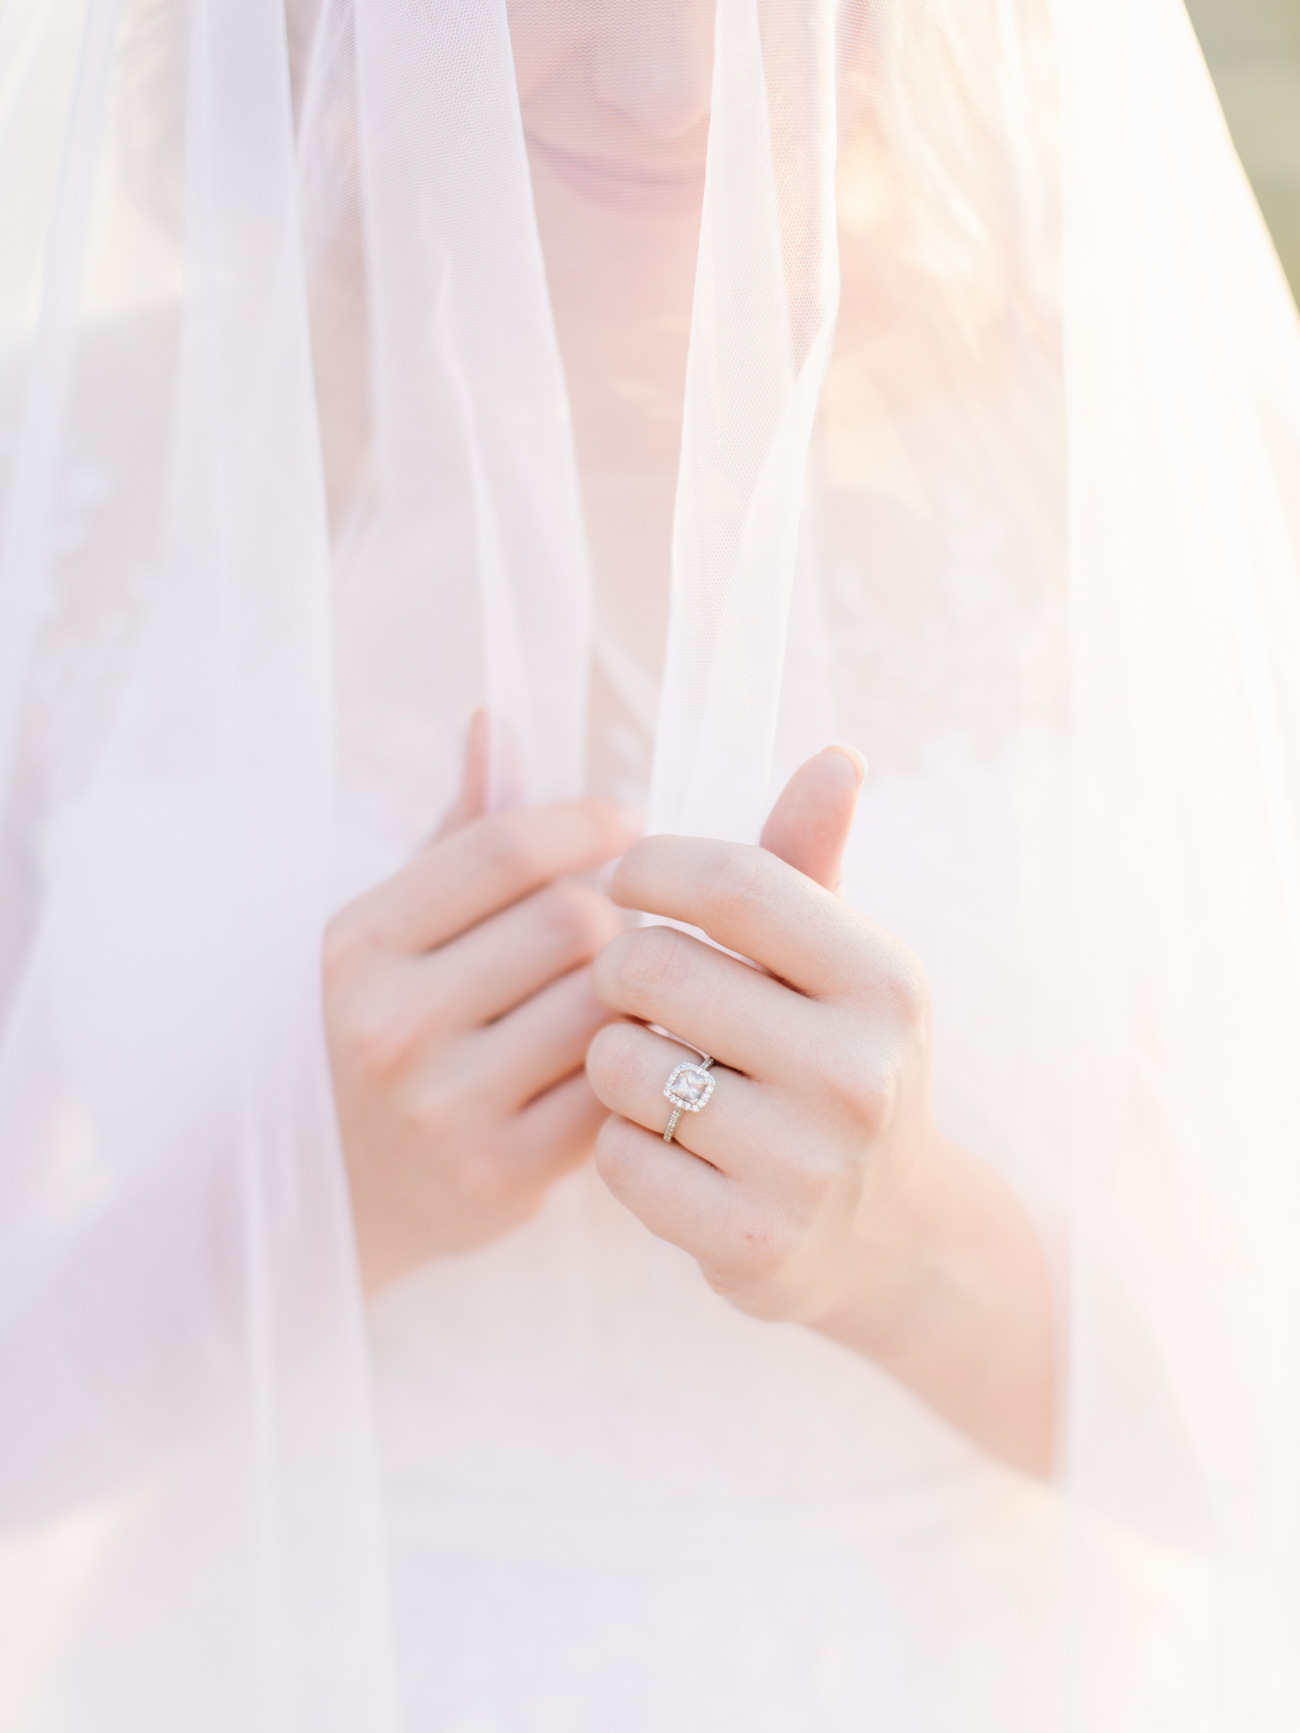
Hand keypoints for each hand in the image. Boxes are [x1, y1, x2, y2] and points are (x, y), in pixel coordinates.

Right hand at [325, 715, 637, 1289]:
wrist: (328, 1199)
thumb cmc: (378, 1032)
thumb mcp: (387, 931)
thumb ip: (454, 833)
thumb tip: (495, 721)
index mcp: (358, 944)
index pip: (507, 847)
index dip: (587, 822)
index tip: (626, 823)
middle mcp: (390, 1024)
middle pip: (573, 921)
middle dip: (618, 909)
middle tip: (629, 916)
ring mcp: (443, 1107)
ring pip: (604, 1006)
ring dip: (637, 985)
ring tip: (632, 980)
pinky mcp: (498, 1178)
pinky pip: (610, 1092)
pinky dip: (635, 1060)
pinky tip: (631, 1050)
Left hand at [585, 747, 1054, 1473]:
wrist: (888, 1235)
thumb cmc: (838, 1064)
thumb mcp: (842, 965)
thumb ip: (813, 863)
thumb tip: (834, 755)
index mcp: (881, 980)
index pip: (733, 882)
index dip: (652, 867)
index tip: (625, 878)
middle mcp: (857, 1071)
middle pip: (653, 966)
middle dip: (617, 967)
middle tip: (630, 987)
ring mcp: (807, 1164)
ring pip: (620, 1064)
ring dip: (613, 1060)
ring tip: (655, 1072)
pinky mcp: (752, 1242)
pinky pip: (616, 1155)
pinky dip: (618, 1144)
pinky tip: (663, 1146)